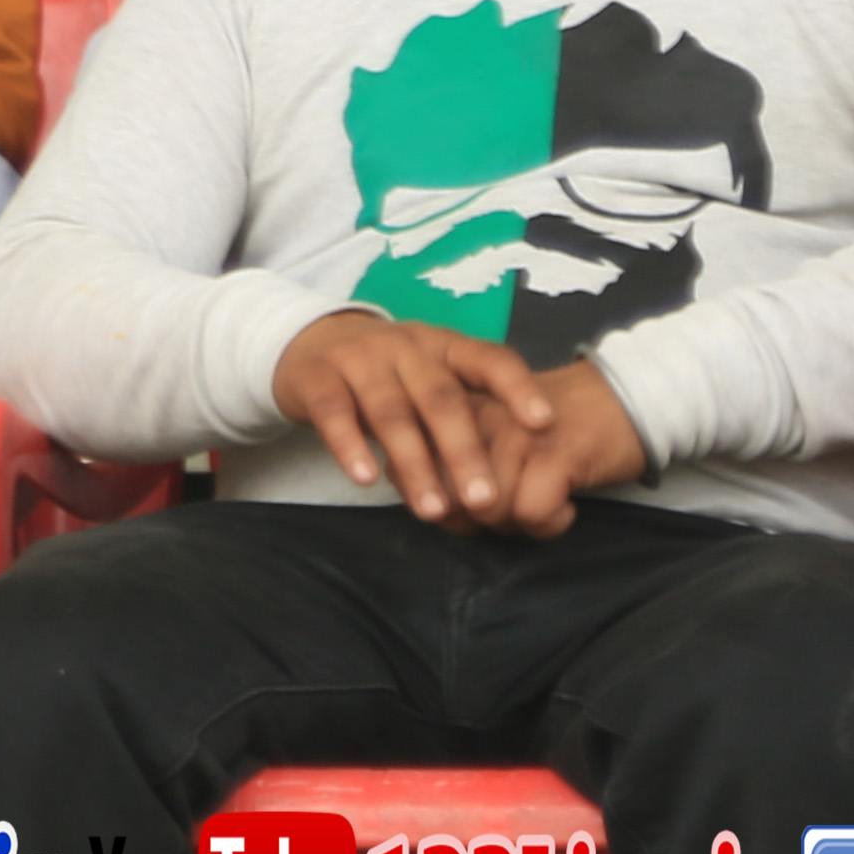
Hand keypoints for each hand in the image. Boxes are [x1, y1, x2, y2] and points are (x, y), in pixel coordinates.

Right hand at [273, 307, 642, 534]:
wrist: (307, 342)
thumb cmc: (387, 374)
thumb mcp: (429, 377)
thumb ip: (464, 411)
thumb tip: (520, 472)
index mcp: (444, 345)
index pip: (490, 359)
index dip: (519, 389)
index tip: (545, 424)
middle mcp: (406, 347)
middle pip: (442, 399)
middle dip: (465, 451)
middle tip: (486, 499)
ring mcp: (360, 359)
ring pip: (392, 413)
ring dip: (415, 464)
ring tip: (433, 511)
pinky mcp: (318, 377)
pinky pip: (335, 413)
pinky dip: (350, 446)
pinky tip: (365, 478)